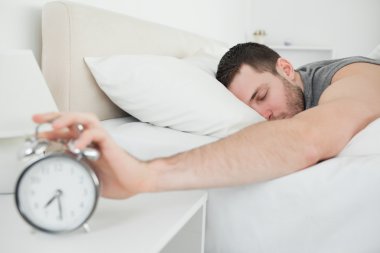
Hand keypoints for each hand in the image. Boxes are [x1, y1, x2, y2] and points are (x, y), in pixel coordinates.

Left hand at [33, 112, 154, 198]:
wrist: (135, 182)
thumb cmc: (116, 179)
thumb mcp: (87, 175)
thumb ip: (73, 169)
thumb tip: (56, 169)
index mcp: (86, 145)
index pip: (66, 131)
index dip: (50, 131)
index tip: (36, 134)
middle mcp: (92, 139)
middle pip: (72, 119)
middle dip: (53, 117)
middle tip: (37, 119)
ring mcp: (102, 139)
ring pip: (85, 118)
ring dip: (68, 119)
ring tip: (54, 125)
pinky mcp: (110, 143)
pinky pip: (97, 133)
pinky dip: (84, 137)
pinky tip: (76, 146)